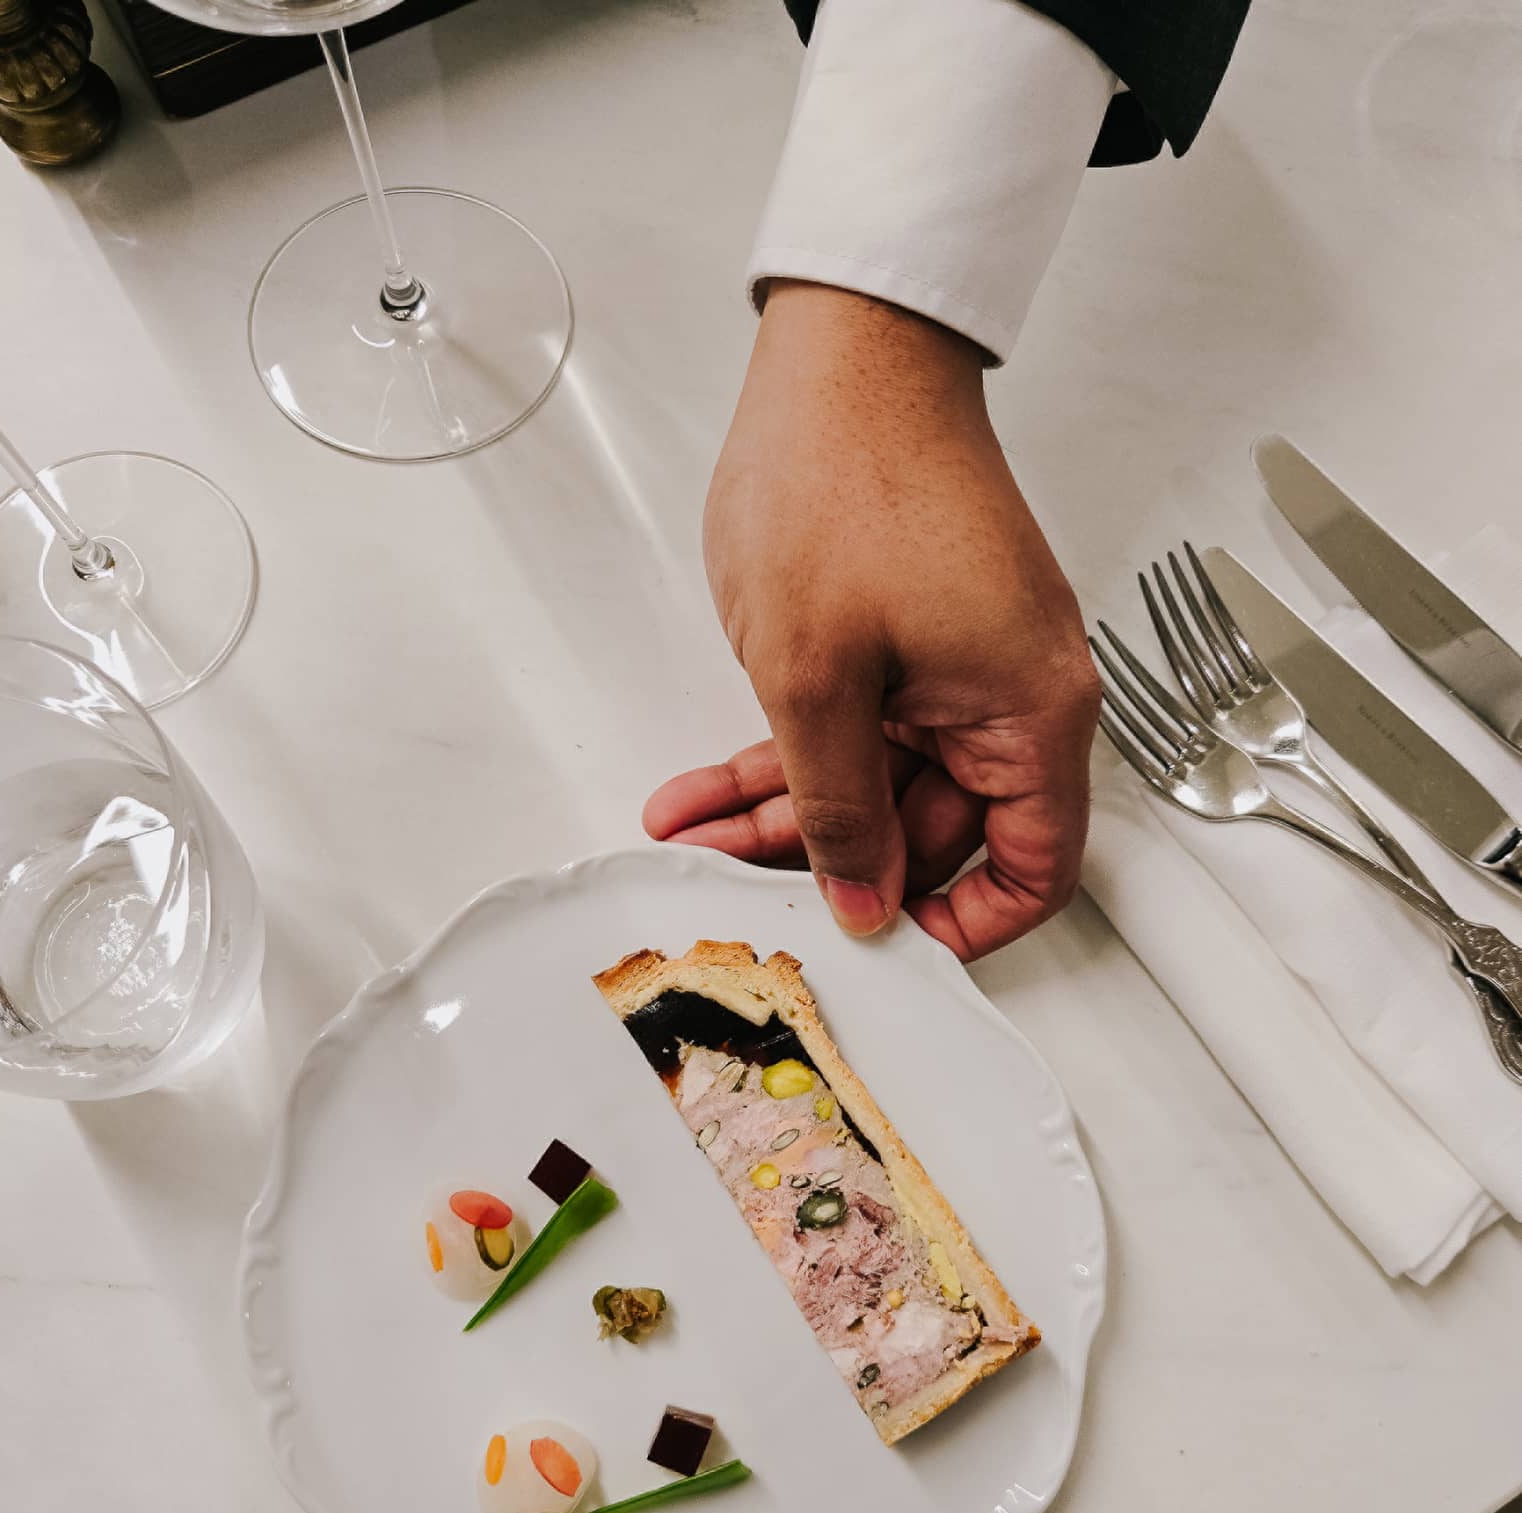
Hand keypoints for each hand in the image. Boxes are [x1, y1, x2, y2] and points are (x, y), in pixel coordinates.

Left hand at [645, 281, 1099, 961]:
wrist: (840, 354)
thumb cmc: (844, 479)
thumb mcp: (816, 680)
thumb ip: (839, 808)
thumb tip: (863, 898)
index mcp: (1028, 713)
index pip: (1034, 869)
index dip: (967, 926)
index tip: (886, 945)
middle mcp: (1008, 697)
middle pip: (934, 831)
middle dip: (828, 864)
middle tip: (738, 884)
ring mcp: (958, 667)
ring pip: (875, 784)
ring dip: (783, 813)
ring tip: (691, 834)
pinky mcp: (909, 641)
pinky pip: (853, 729)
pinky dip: (783, 758)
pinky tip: (701, 789)